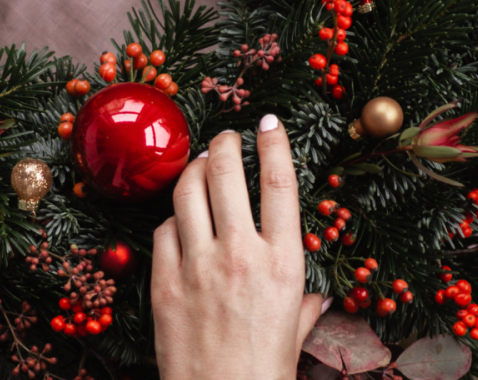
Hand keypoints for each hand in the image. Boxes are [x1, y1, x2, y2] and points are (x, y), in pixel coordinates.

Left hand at [151, 114, 327, 379]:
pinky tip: (178, 218)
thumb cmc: (263, 376)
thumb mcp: (293, 335)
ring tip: (198, 162)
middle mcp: (240, 255)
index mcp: (282, 264)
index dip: (273, 144)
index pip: (280, 184)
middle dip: (225, 145)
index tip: (268, 123)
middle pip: (227, 174)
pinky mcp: (164, 283)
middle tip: (226, 137)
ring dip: (192, 169)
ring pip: (187, 192)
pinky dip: (172, 218)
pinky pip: (163, 232)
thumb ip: (302, 307)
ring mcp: (198, 266)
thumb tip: (314, 299)